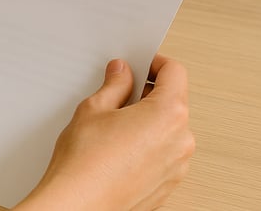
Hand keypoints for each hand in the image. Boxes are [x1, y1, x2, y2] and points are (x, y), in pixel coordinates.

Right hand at [14, 55, 194, 210]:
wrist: (79, 204)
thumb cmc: (85, 163)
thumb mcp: (94, 109)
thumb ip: (114, 86)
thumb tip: (122, 74)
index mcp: (168, 114)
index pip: (174, 73)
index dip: (154, 63)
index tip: (140, 64)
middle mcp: (181, 140)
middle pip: (173, 103)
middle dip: (148, 95)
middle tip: (119, 95)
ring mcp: (177, 165)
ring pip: (168, 131)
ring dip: (148, 123)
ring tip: (113, 128)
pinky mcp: (168, 184)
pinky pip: (163, 155)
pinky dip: (147, 147)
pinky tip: (118, 150)